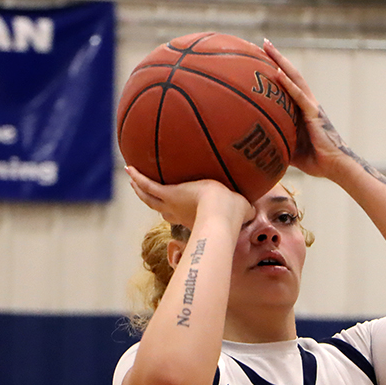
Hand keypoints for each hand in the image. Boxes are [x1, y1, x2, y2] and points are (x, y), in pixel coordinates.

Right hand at [126, 166, 252, 230]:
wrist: (221, 213)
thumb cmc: (234, 214)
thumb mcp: (241, 208)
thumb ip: (246, 208)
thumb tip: (256, 207)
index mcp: (195, 217)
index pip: (180, 216)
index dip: (173, 214)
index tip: (169, 212)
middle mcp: (179, 212)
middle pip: (161, 209)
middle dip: (153, 202)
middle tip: (144, 195)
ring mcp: (172, 203)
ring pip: (150, 197)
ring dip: (139, 189)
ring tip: (131, 180)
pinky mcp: (169, 194)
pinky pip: (149, 185)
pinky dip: (138, 178)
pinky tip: (129, 168)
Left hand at [263, 39, 350, 179]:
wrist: (335, 166)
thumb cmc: (315, 160)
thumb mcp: (290, 150)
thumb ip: (277, 143)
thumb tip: (257, 149)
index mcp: (302, 110)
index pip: (287, 85)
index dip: (276, 70)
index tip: (261, 58)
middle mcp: (307, 103)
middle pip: (291, 74)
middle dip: (277, 57)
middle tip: (263, 42)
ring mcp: (311, 106)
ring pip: (295, 78)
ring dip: (281, 62)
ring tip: (267, 47)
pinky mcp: (314, 113)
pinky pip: (299, 97)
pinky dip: (288, 85)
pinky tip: (277, 73)